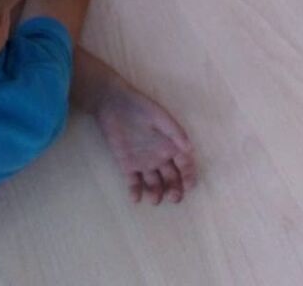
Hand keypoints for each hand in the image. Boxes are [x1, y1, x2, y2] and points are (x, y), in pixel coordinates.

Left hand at [94, 76, 196, 204]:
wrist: (112, 102)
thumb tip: (190, 149)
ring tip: (154, 199)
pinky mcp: (127, 164)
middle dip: (175, 190)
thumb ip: (175, 132)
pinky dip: (135, 192)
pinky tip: (135, 198)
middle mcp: (160, 156)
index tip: (189, 186)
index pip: (185, 164)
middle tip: (173, 197)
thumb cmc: (139, 107)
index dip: (189, 176)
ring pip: (154, 184)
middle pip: (171, 179)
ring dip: (156, 194)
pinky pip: (133, 182)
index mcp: (171, 145)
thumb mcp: (160, 117)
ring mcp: (144, 162)